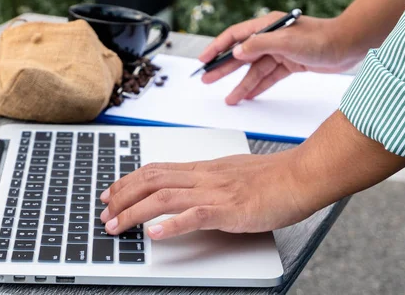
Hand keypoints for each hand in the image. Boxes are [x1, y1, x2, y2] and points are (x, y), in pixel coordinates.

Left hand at [99, 150, 311, 239]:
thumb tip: (188, 188)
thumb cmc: (271, 177)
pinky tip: (154, 234)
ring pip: (163, 197)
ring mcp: (214, 192)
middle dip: (121, 196)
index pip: (155, 169)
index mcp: (202, 169)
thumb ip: (207, 179)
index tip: (110, 192)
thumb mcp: (230, 172)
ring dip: (135, 212)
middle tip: (104, 212)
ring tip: (117, 226)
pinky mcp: (230, 210)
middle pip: (151, 180)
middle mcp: (202, 177)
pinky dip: (171, 225)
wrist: (299, 176)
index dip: (127, 181)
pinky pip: (194, 215)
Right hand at [199, 12, 360, 104]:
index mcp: (267, 26)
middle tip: (207, 80)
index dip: (216, 48)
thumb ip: (259, 45)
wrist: (350, 45)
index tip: (203, 60)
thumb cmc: (322, 39)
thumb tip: (236, 52)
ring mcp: (280, 51)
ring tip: (228, 98)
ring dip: (241, 84)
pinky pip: (269, 77)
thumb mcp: (287, 41)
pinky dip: (259, 86)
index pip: (234, 37)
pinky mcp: (290, 63)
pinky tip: (249, 96)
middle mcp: (270, 38)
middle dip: (223, 68)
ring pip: (254, 70)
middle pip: (241, 55)